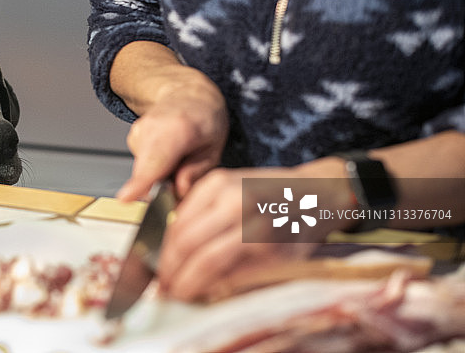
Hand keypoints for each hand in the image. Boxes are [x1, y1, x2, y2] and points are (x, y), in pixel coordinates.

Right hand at [117, 86, 228, 201]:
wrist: (188, 96)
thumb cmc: (204, 121)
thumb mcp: (213, 150)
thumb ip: (195, 174)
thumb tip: (177, 192)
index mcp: (181, 129)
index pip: (157, 160)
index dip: (141, 181)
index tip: (126, 198)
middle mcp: (153, 127)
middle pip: (147, 172)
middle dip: (161, 187)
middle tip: (184, 178)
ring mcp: (139, 131)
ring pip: (144, 171)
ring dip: (160, 175)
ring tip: (178, 157)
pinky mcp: (132, 137)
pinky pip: (142, 166)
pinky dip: (154, 167)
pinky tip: (167, 152)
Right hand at [156, 161, 354, 301]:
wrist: (312, 192)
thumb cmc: (298, 233)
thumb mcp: (280, 265)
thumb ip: (242, 280)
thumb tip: (203, 295)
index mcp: (259, 233)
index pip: (209, 263)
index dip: (187, 283)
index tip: (176, 298)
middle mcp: (239, 206)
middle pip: (188, 243)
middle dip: (170, 269)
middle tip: (163, 287)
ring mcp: (225, 187)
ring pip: (180, 224)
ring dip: (166, 251)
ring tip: (164, 270)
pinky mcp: (216, 177)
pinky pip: (184, 207)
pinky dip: (175, 229)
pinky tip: (174, 246)